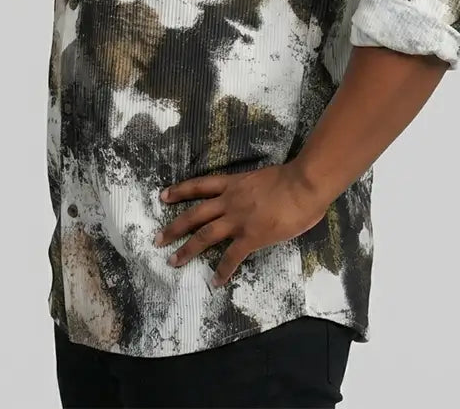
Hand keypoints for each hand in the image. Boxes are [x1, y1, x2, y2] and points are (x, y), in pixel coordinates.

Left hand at [154, 163, 327, 286]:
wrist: (303, 185)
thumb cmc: (290, 178)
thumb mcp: (263, 178)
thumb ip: (254, 189)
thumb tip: (257, 198)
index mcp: (233, 184)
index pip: (200, 185)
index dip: (180, 190)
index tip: (163, 195)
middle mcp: (229, 201)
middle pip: (194, 214)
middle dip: (174, 227)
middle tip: (157, 239)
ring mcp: (238, 220)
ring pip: (204, 235)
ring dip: (187, 250)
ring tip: (173, 261)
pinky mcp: (251, 237)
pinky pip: (232, 257)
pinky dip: (222, 270)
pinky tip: (215, 282)